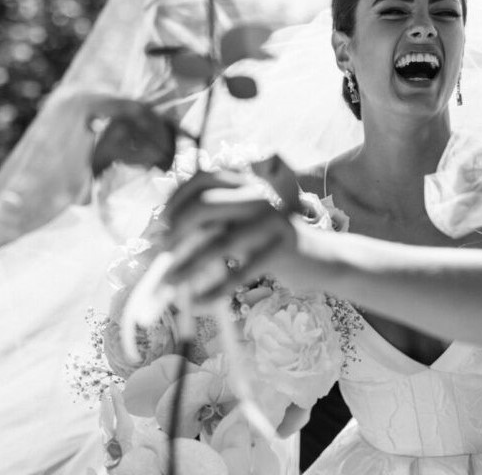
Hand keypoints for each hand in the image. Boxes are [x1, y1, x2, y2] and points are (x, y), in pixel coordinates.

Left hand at [161, 164, 298, 306]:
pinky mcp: (282, 249)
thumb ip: (211, 223)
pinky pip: (240, 273)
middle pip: (206, 204)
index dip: (176, 198)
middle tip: (163, 252)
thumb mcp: (241, 224)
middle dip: (177, 229)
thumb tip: (161, 239)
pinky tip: (199, 303)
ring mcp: (272, 220)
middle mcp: (259, 195)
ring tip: (169, 284)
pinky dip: (214, 291)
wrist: (320, 258)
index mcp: (247, 182)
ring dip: (187, 267)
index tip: (161, 222)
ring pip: (220, 243)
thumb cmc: (269, 242)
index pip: (203, 178)